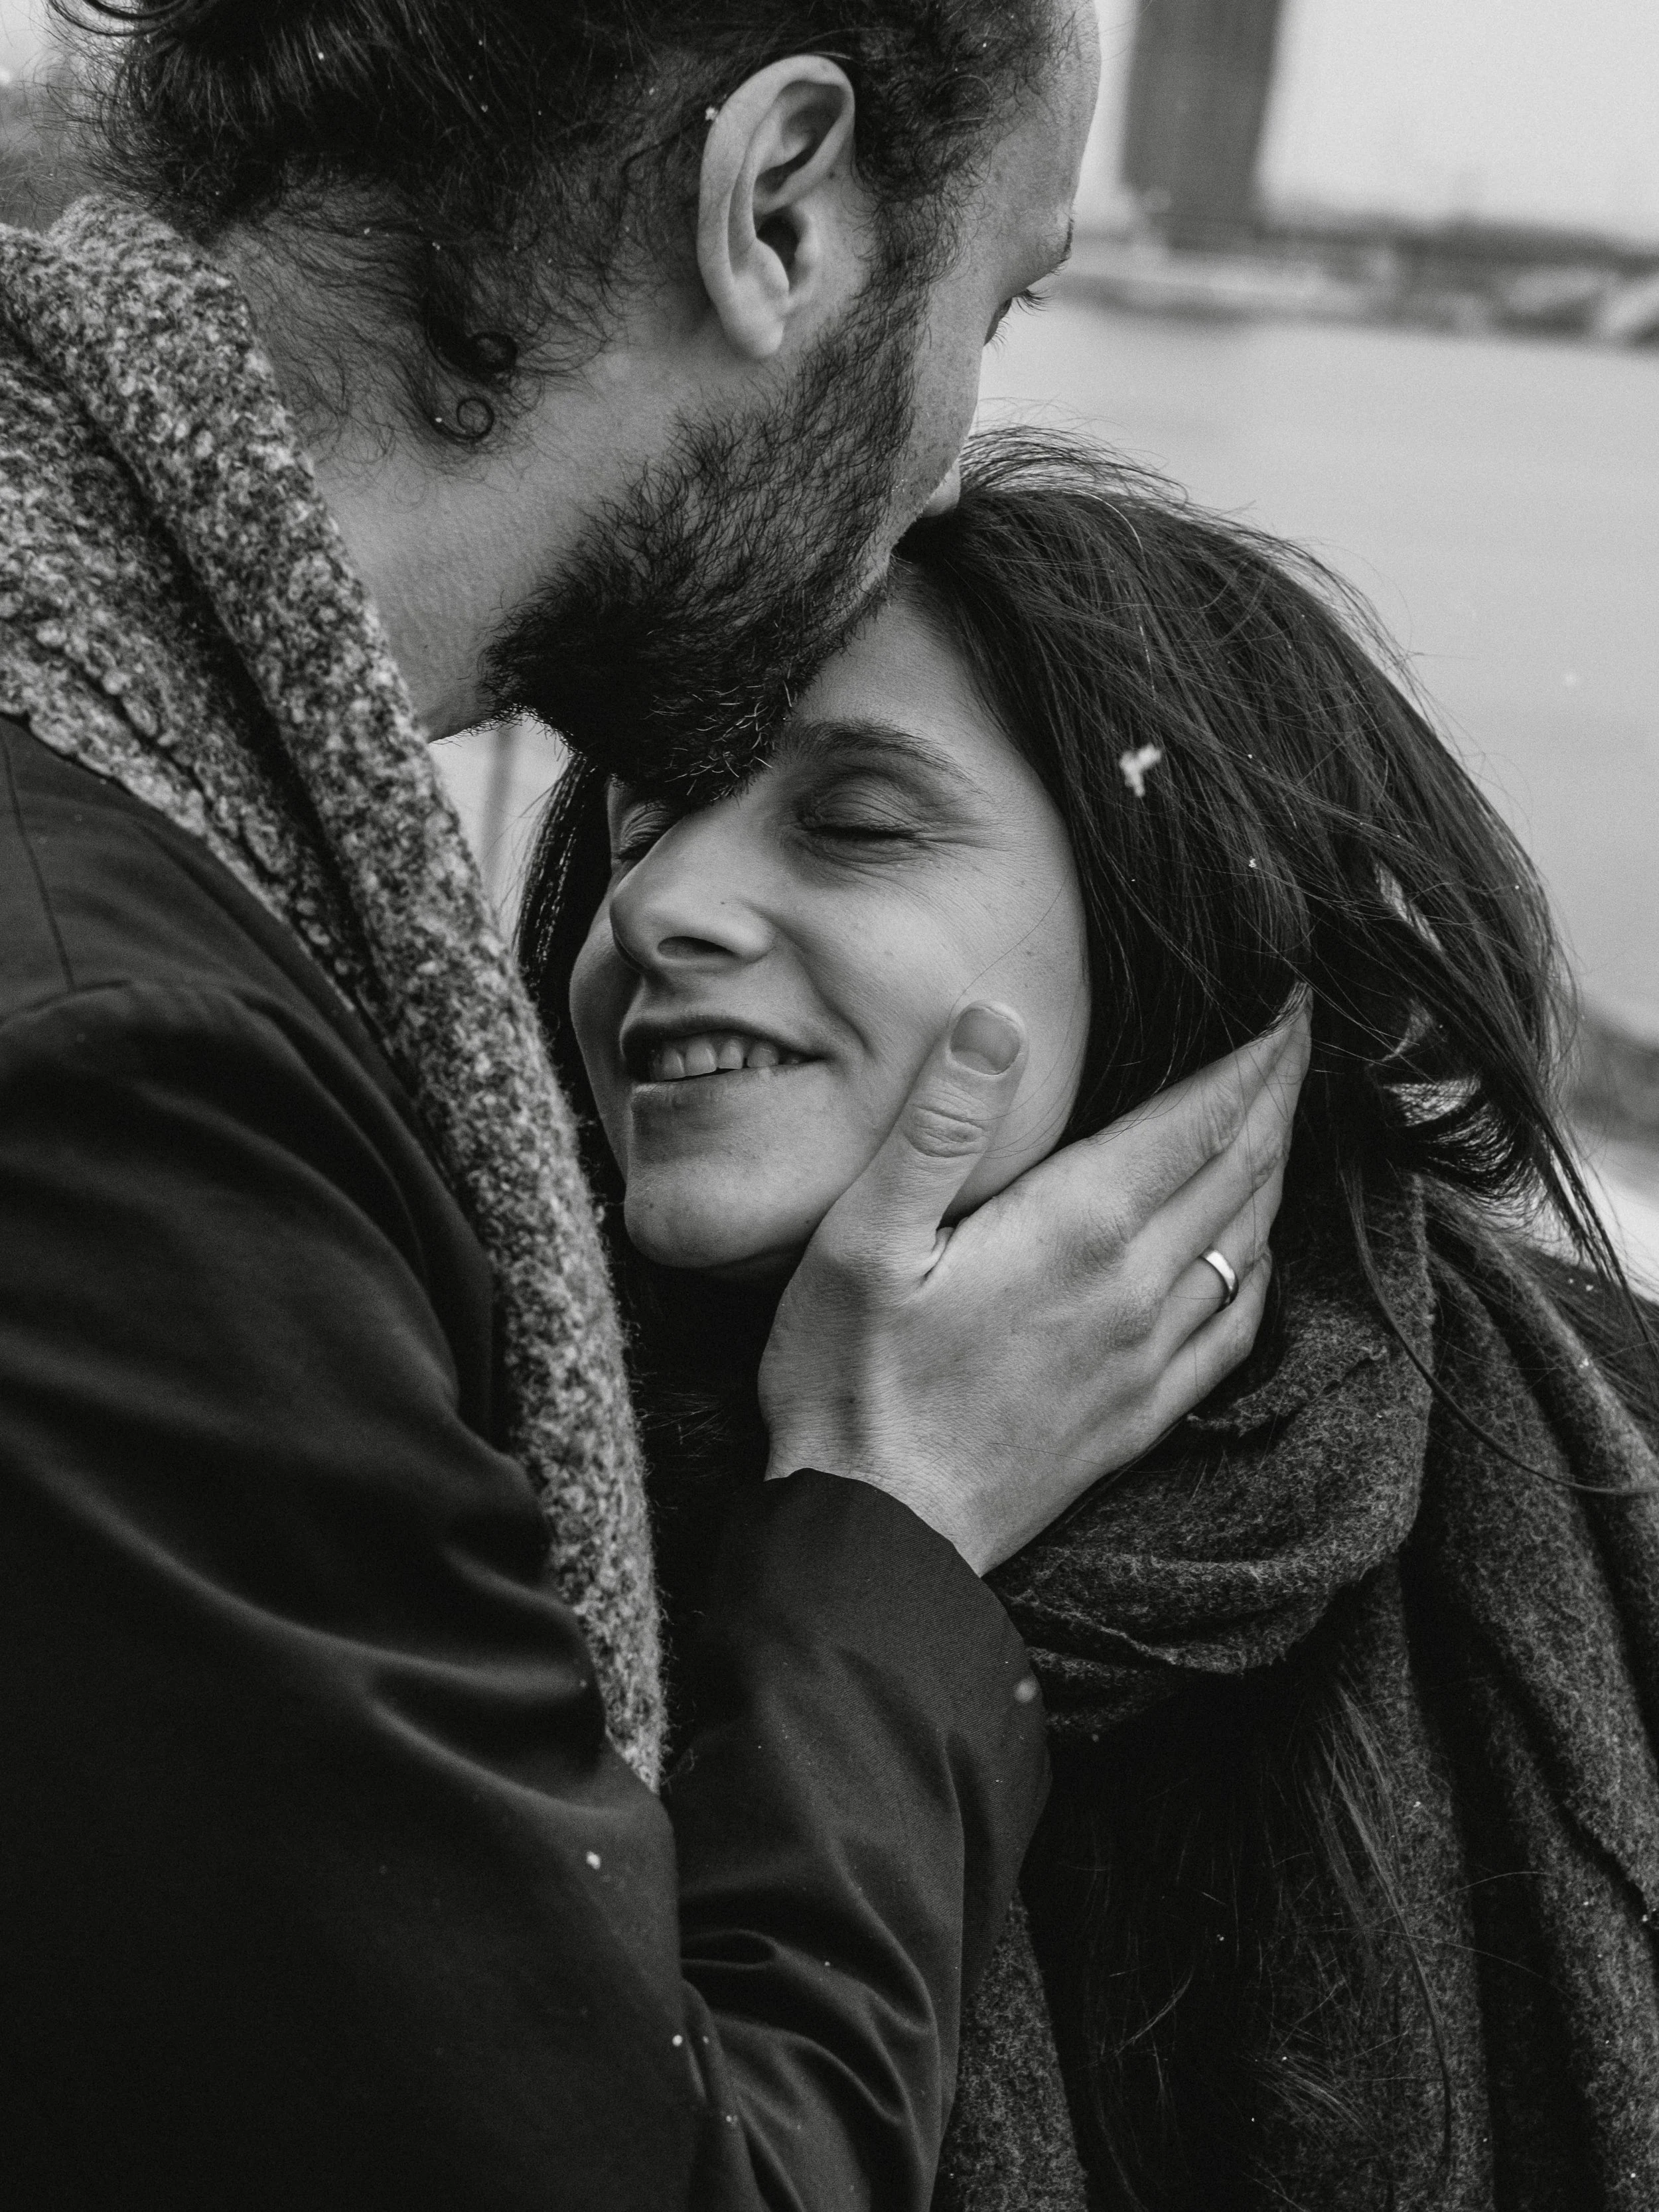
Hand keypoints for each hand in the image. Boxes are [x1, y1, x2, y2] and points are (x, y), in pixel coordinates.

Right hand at [758, 1001, 1309, 1573]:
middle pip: (1240, 1170)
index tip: (1293, 1009)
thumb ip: (938, 1124)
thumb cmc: (849, 1380)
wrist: (878, 1536)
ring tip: (1279, 1120)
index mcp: (1076, 1228)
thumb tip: (997, 1019)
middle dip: (1278, 1095)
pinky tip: (1251, 1251)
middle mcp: (1134, 1287)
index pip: (1200, 1118)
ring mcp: (1146, 1357)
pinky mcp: (1140, 1415)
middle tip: (1300, 1040)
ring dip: (1272, 1170)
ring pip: (1245, 1241)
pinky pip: (1233, 1326)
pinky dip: (1257, 1268)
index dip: (1256, 1057)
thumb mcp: (861, 1237)